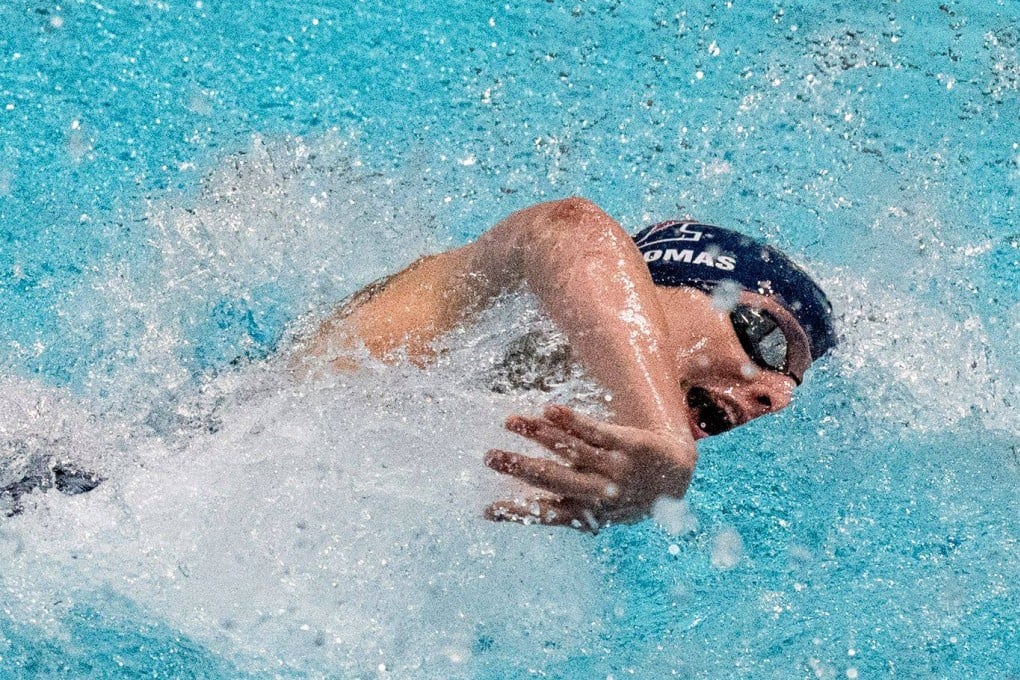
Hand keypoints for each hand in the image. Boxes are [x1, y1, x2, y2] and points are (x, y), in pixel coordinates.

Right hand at [483, 405, 696, 531]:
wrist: (676, 477)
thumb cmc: (629, 496)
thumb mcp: (600, 513)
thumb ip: (566, 510)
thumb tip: (519, 513)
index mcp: (588, 513)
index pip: (546, 514)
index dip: (516, 513)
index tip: (486, 509)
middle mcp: (600, 493)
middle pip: (554, 479)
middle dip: (519, 468)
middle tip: (489, 458)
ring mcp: (615, 467)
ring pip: (571, 450)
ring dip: (538, 435)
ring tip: (511, 422)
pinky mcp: (628, 444)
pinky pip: (594, 430)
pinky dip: (570, 421)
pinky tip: (548, 411)